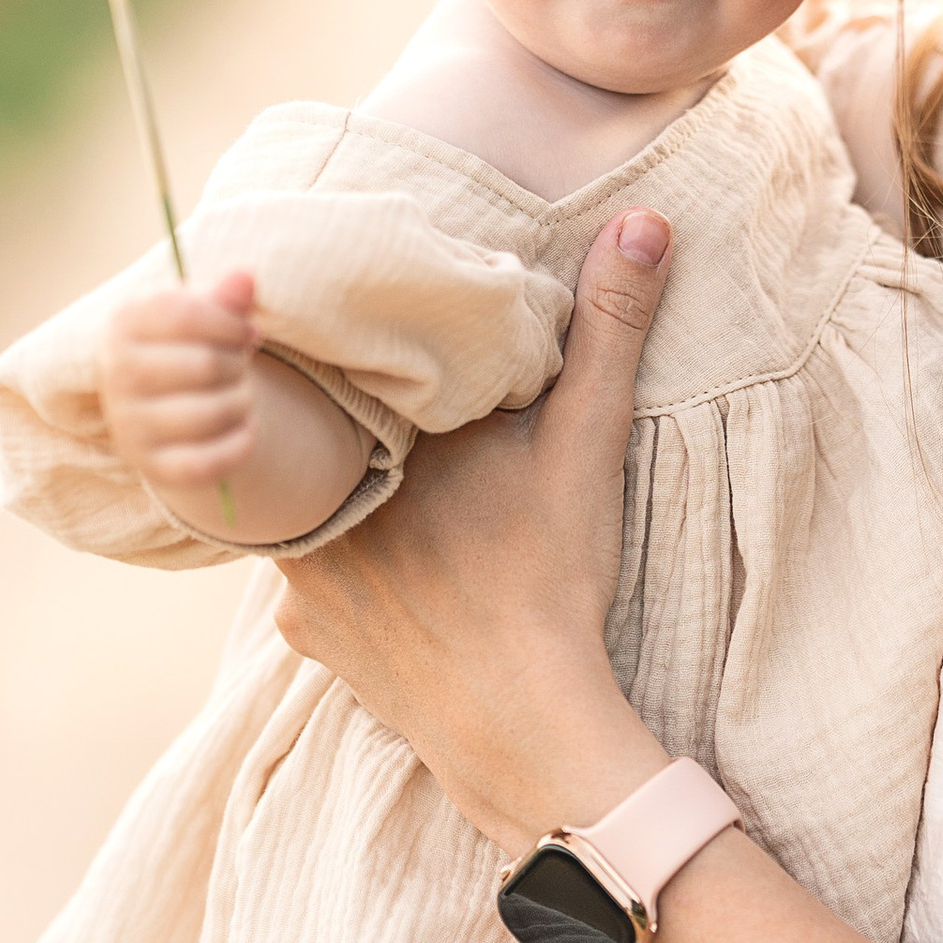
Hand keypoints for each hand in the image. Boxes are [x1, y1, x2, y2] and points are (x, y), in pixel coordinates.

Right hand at [104, 270, 263, 487]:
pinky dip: (241, 443)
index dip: (231, 323)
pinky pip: (209, 462)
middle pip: (206, 365)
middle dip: (239, 364)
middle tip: (240, 366)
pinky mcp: (152, 467)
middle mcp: (115, 375)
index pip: (187, 314)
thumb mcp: (203, 313)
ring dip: (243, 402)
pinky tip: (245, 428)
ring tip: (240, 395)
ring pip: (211, 413)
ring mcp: (129, 426)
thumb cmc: (187, 346)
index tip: (246, 331)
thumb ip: (226, 296)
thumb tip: (245, 279)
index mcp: (123, 324)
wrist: (163, 405)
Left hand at [273, 208, 674, 850]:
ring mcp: (299, 571)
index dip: (376, 352)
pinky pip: (308, 577)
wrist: (521, 723)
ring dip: (347, 494)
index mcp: (379, 432)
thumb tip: (644, 219)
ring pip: (313, 503)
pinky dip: (345, 568)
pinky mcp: (304, 631)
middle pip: (326, 432)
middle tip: (409, 421)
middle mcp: (319, 494)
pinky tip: (394, 571)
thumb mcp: (586, 442)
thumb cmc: (550, 578)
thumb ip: (608, 329)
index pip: (356, 365)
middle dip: (357, 422)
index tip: (404, 348)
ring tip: (402, 495)